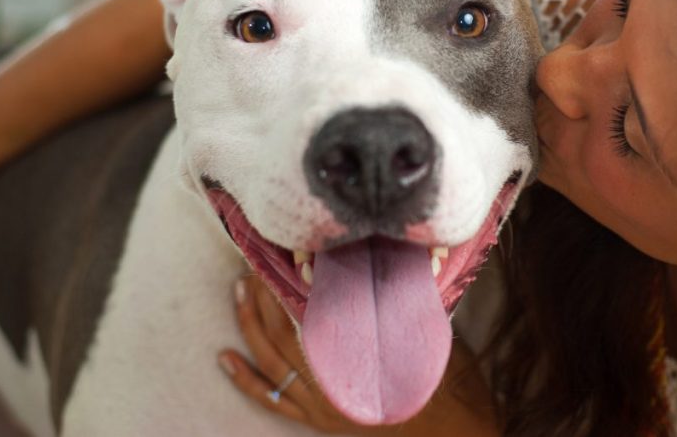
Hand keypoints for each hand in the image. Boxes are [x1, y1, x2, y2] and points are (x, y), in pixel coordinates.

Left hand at [219, 273, 500, 435]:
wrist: (450, 431)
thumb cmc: (443, 380)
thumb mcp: (426, 335)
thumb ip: (404, 304)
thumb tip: (393, 261)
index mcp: (360, 357)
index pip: (314, 314)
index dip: (293, 285)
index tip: (282, 257)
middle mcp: (334, 382)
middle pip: (285, 332)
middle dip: (266, 296)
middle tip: (255, 264)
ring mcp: (320, 404)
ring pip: (272, 360)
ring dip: (251, 324)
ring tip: (239, 291)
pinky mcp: (315, 419)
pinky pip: (272, 398)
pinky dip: (246, 378)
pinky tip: (225, 358)